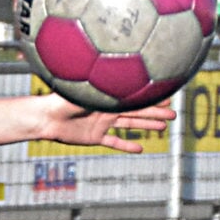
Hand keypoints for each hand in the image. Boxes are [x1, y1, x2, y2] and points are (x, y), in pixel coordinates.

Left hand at [35, 95, 174, 151]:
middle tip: (173, 115)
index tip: (169, 97)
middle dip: (155, 113)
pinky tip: (140, 148)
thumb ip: (103, 86)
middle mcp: (106, 110)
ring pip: (129, 125)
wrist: (45, 118)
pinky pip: (113, 142)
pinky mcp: (93, 137)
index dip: (152, 99)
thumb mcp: (86, 91)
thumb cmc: (62, 101)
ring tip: (163, 127)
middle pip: (136, 111)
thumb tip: (120, 71)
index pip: (134, 98)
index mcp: (106, 98)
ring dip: (146, 126)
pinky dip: (125, 145)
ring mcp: (101, 124)